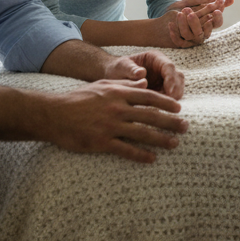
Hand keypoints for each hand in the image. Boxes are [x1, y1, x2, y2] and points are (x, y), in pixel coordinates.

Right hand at [44, 79, 186, 163]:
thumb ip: (124, 83)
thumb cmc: (78, 98)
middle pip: (151, 115)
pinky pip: (126, 150)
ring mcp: (110, 126)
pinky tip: (152, 159)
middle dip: (171, 122)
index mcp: (118, 93)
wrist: (53, 114)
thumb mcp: (102, 84)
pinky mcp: (101, 142)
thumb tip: (145, 81)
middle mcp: (118, 108)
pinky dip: (141, 155)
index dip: (166, 103)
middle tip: (186, 127)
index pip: (149, 97)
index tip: (179, 108)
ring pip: (142, 133)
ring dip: (161, 139)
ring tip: (175, 144)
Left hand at [103, 51, 184, 99]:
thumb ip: (131, 69)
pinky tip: (159, 109)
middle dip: (176, 90)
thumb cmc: (118, 69)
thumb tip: (142, 74)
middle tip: (168, 103)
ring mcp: (165, 79)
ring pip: (178, 87)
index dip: (171, 78)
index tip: (169, 91)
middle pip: (178, 77)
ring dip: (173, 98)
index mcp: (156, 58)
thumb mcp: (122, 66)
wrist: (115, 76)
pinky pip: (171, 97)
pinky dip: (167, 103)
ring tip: (162, 107)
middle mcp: (164, 67)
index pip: (169, 66)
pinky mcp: (164, 90)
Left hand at [167, 0, 233, 43]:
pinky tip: (170, 24)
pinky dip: (174, 33)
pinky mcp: (180, 42)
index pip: (218, 23)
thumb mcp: (197, 2)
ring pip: (190, 35)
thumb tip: (231, 0)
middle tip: (190, 13)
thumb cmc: (186, 10)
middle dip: (196, 22)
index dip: (217, 18)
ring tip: (180, 13)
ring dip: (185, 25)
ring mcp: (191, 39)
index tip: (215, 10)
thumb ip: (212, 1)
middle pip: (203, 32)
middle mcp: (202, 33)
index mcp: (208, 24)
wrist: (167, 20)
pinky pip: (178, 41)